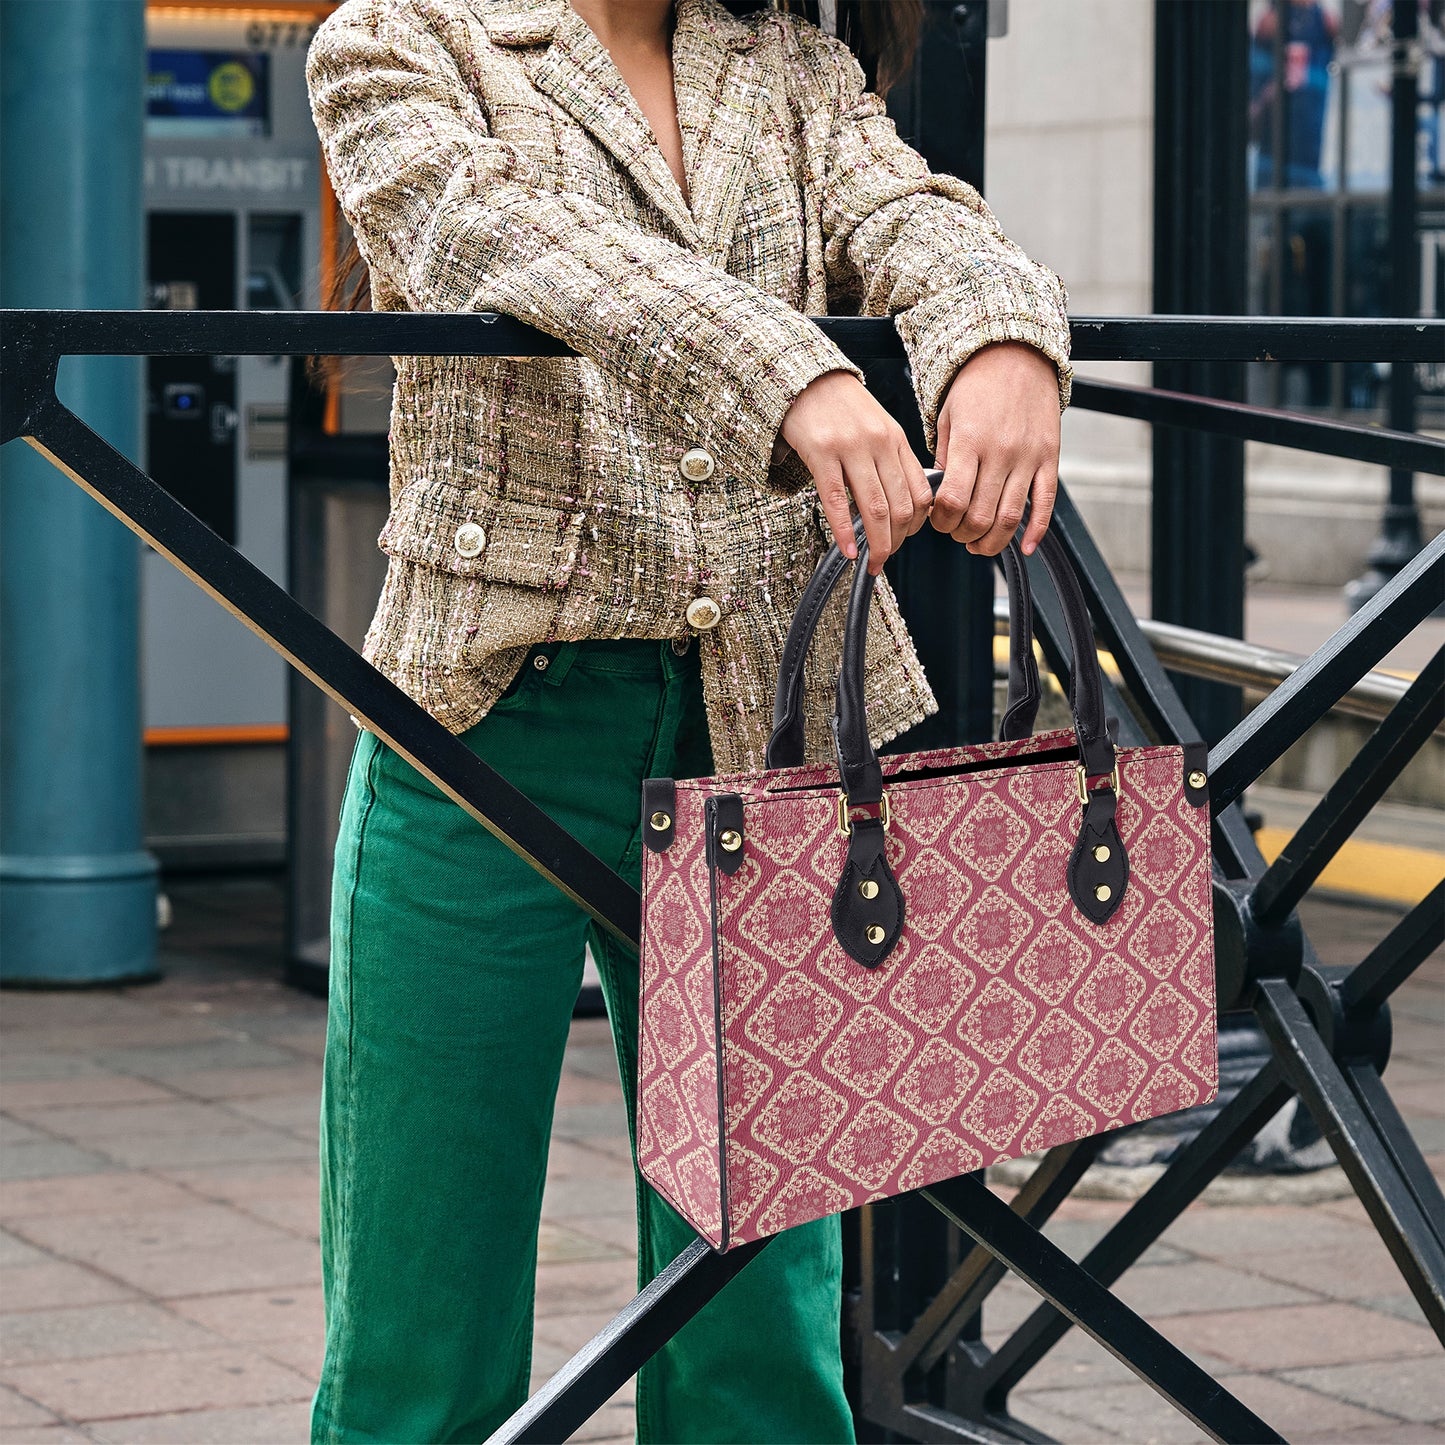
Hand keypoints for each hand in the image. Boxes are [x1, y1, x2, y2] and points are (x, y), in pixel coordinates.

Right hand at [781, 370, 932, 574]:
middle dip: (896, 542)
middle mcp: (879, 444)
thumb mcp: (877, 427)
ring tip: (871, 562)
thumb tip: (902, 503)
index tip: (904, 540)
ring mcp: (851, 448)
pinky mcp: (821, 453)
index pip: (921, 493)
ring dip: (877, 544)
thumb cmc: (840, 406)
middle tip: (885, 559)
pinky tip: (847, 550)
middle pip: (901, 506)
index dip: (917, 526)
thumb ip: (891, 460)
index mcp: (896, 439)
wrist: (805, 377)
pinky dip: (844, 532)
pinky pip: (837, 500)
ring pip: (875, 508)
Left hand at [929, 341, 1061, 555]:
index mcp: (970, 442)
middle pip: (980, 516)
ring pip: (1010, 518)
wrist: (1016, 354)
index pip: (951, 500)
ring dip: (992, 542)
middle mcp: (1001, 452)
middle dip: (962, 534)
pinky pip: (1045, 504)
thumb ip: (946, 459)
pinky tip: (1026, 547)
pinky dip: (1036, 532)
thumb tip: (941, 499)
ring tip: (979, 544)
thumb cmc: (977, 386)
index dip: (940, 521)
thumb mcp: (948, 417)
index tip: (937, 521)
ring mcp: (1028, 457)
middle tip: (956, 532)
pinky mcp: (1049, 459)